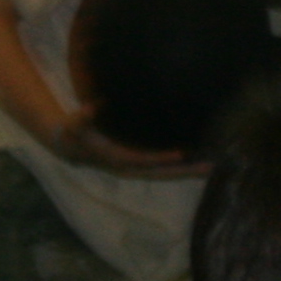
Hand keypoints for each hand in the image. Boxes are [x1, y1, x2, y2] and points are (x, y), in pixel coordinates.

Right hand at [47, 110, 208, 180]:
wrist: (68, 148)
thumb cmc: (71, 134)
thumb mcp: (71, 125)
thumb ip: (80, 117)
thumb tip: (92, 106)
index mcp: (115, 160)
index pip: (141, 161)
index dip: (159, 159)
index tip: (180, 154)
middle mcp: (128, 168)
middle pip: (160, 174)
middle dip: (184, 172)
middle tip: (210, 168)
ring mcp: (135, 168)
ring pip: (164, 174)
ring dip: (187, 171)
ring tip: (211, 167)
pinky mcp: (139, 165)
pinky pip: (162, 169)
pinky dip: (180, 167)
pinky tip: (198, 160)